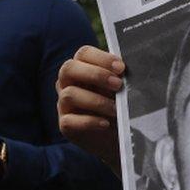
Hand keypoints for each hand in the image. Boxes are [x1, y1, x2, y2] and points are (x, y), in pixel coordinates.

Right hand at [56, 46, 123, 172]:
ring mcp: (64, 104)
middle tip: (118, 85)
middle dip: (95, 74)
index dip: (102, 58)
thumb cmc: (119, 105)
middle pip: (69, 68)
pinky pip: (69, 121)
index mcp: (82, 67)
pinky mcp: (65, 124)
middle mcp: (68, 83)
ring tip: (116, 109)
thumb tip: (126, 71)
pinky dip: (89, 121)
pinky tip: (105, 124)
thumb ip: (120, 78)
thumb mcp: (120, 89)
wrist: (117, 136)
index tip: (121, 67)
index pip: (83, 54)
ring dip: (96, 101)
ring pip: (69, 94)